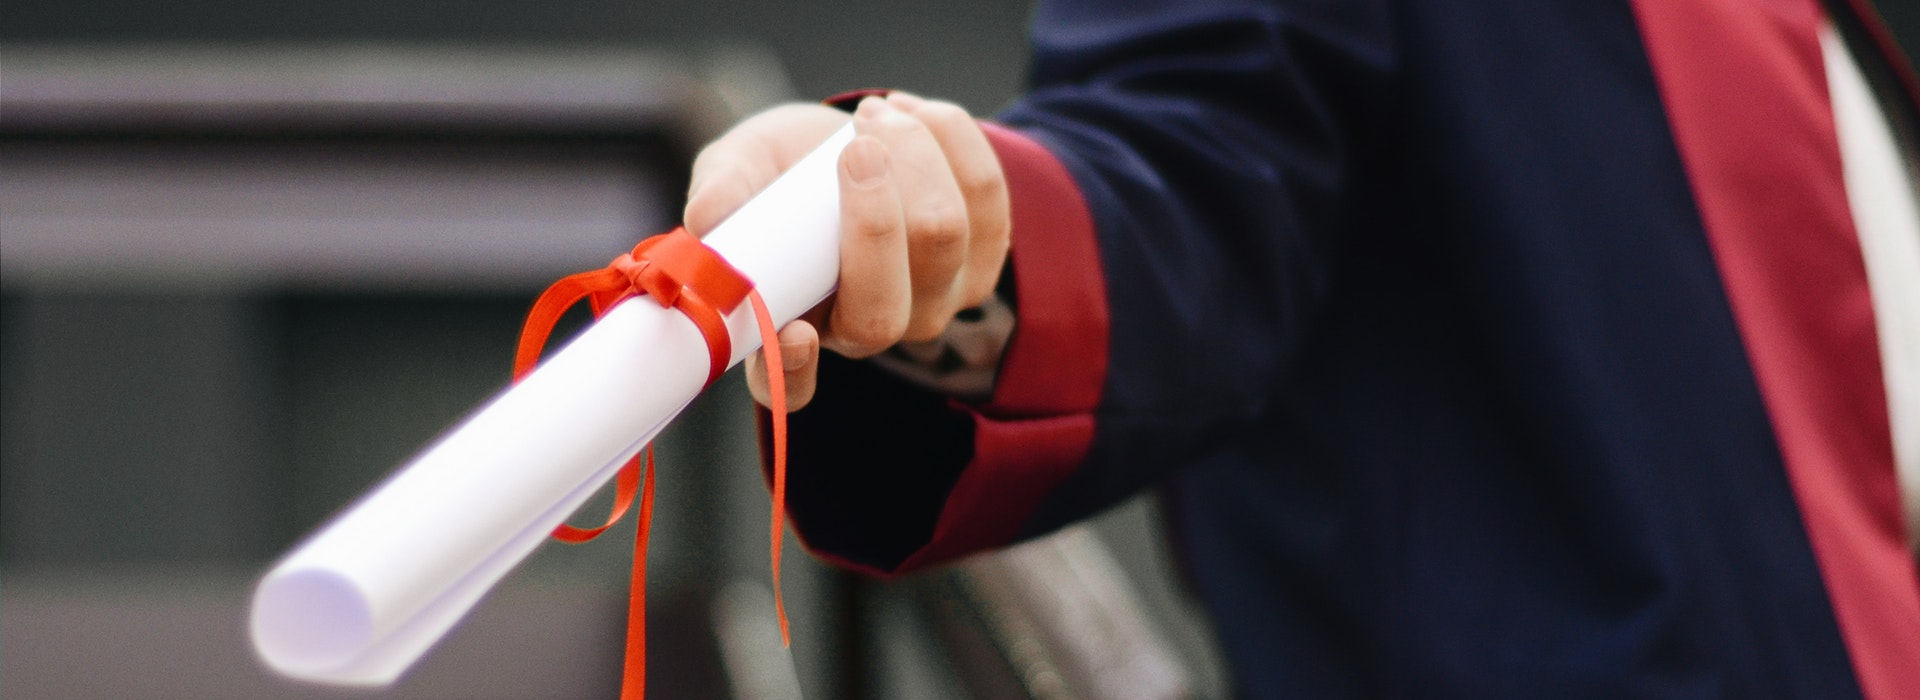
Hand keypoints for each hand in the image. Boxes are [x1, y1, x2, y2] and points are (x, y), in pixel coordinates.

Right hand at [684, 93, 1010, 410]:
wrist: (847, 138)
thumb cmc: (781, 169)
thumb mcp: (738, 169)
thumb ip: (722, 192)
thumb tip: (708, 219)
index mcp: (793, 329)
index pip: (791, 385)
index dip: (794, 371)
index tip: (794, 333)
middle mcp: (868, 331)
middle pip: (885, 308)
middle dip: (875, 216)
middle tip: (854, 146)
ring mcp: (935, 301)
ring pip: (943, 237)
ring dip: (913, 155)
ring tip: (872, 114)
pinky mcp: (984, 256)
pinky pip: (986, 195)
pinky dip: (951, 138)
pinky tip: (912, 113)